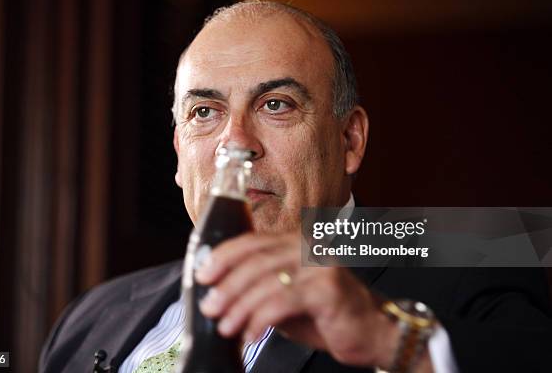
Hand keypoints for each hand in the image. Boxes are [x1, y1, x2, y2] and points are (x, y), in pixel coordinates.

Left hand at [194, 231, 405, 368]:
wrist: (372, 332)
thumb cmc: (326, 315)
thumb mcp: (285, 297)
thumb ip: (259, 288)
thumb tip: (217, 293)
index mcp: (294, 242)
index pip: (252, 241)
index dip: (223, 256)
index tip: (203, 275)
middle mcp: (306, 247)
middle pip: (255, 260)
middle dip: (226, 286)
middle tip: (209, 307)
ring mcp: (318, 265)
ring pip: (266, 280)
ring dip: (239, 306)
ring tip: (225, 326)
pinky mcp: (327, 288)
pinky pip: (282, 301)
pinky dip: (260, 319)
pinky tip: (250, 335)